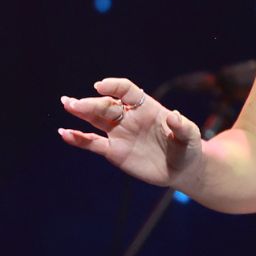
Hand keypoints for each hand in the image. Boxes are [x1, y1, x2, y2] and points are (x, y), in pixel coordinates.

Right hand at [58, 77, 203, 188]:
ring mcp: (120, 133)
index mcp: (147, 108)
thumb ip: (182, 126)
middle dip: (90, 103)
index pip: (127, 91)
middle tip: (74, 103)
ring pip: (96, 119)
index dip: (114, 86)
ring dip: (80, 112)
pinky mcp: (114, 151)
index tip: (101, 86)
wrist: (182, 169)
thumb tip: (173, 115)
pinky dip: (78, 138)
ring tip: (66, 105)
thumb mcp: (191, 136)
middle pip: (107, 105)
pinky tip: (64, 133)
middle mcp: (130, 117)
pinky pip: (93, 143)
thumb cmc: (188, 148)